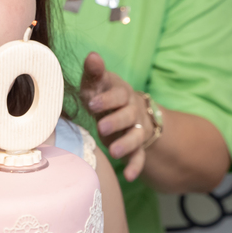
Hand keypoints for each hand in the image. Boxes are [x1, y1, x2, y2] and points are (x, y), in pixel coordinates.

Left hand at [79, 52, 152, 181]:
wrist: (124, 111)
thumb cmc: (103, 95)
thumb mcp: (97, 84)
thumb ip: (94, 72)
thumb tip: (92, 55)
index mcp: (122, 93)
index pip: (119, 94)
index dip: (107, 99)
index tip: (91, 103)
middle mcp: (133, 110)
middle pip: (128, 115)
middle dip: (116, 121)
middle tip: (102, 127)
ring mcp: (137, 128)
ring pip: (136, 136)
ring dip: (127, 144)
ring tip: (115, 153)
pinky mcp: (137, 146)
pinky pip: (140, 156)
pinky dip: (135, 166)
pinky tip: (129, 176)